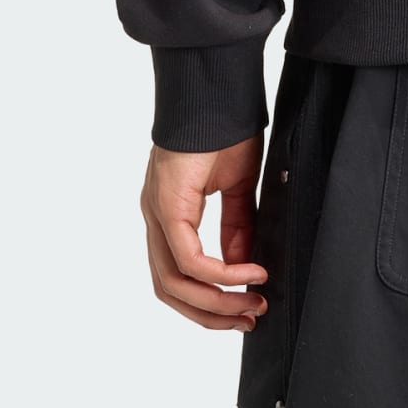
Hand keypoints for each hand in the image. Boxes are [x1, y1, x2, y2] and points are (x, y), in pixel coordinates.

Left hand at [140, 138, 269, 330]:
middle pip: (170, 289)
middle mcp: (156, 217)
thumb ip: (237, 226)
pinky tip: (249, 272)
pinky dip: (221, 273)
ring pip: (174, 282)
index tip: (246, 308)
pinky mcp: (166, 206)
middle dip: (210, 312)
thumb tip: (241, 267)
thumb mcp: (236, 186)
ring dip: (214, 302)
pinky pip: (188, 258)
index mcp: (170, 211)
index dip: (209, 300)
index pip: (178, 274)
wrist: (218, 90)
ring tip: (252, 302)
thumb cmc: (225, 126)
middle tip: (248, 318)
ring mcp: (156, 212)